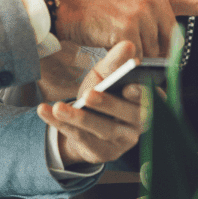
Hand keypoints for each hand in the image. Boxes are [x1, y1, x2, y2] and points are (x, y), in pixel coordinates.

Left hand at [37, 41, 144, 166]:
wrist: (86, 124)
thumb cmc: (103, 93)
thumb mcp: (106, 75)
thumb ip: (116, 62)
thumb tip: (128, 45)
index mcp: (146, 100)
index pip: (150, 98)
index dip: (141, 94)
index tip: (128, 86)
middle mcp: (139, 124)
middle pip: (128, 116)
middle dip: (108, 105)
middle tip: (89, 95)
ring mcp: (121, 141)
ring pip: (102, 129)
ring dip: (79, 118)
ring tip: (59, 107)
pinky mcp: (102, 152)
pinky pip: (80, 138)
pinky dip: (61, 125)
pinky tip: (47, 112)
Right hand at [54, 0, 197, 58]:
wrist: (69, 8)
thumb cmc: (99, 12)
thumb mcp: (132, 8)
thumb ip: (155, 22)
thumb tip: (169, 54)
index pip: (197, 2)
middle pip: (170, 43)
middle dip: (153, 54)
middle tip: (129, 47)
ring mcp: (142, 11)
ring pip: (154, 54)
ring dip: (137, 59)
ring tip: (116, 43)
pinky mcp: (129, 28)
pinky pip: (138, 58)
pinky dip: (126, 62)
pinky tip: (112, 48)